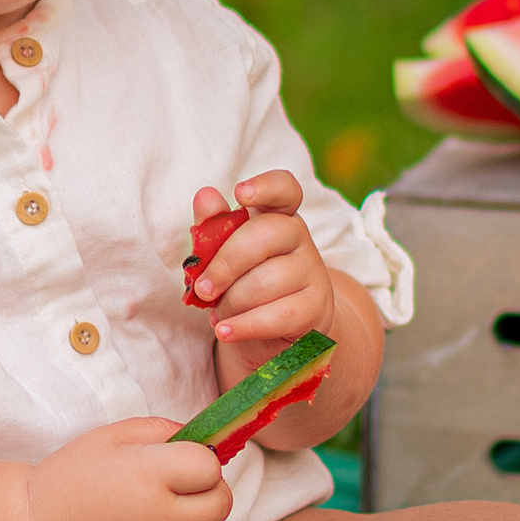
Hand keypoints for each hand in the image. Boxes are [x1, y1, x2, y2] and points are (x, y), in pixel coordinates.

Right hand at [23, 417, 231, 520]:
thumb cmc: (70, 476)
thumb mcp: (110, 436)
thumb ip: (161, 430)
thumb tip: (202, 438)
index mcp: (149, 475)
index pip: (211, 465)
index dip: (201, 457)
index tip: (182, 458)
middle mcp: (161, 517)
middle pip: (221, 502)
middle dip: (209, 487)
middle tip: (181, 482)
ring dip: (200, 519)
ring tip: (166, 508)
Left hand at [185, 171, 336, 366]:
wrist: (278, 333)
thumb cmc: (245, 284)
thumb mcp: (225, 256)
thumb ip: (213, 228)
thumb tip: (205, 196)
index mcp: (276, 216)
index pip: (284, 189)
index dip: (265, 187)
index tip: (240, 194)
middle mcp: (299, 238)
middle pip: (264, 235)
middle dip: (225, 264)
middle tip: (203, 289)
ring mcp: (312, 272)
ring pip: (266, 281)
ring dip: (231, 302)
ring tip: (218, 315)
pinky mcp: (316, 308)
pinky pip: (277, 315)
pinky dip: (244, 325)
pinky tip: (224, 331)